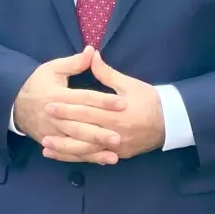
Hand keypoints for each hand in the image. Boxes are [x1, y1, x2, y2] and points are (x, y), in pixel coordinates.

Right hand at [14, 46, 124, 163]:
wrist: (14, 104)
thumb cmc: (37, 83)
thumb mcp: (52, 68)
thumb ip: (74, 63)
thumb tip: (91, 51)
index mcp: (57, 95)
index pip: (84, 98)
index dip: (103, 101)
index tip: (122, 103)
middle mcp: (55, 117)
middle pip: (80, 126)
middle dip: (99, 132)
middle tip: (119, 136)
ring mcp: (52, 133)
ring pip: (75, 143)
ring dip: (95, 150)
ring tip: (114, 154)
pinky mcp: (52, 143)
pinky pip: (70, 153)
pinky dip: (86, 158)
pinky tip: (103, 160)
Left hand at [43, 51, 163, 161]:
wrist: (171, 122)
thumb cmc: (150, 100)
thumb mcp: (130, 84)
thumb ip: (107, 73)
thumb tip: (92, 55)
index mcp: (115, 114)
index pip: (86, 110)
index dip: (66, 108)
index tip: (49, 103)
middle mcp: (114, 132)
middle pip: (82, 130)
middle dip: (61, 127)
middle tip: (42, 122)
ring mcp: (116, 146)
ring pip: (86, 150)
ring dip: (64, 149)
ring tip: (46, 147)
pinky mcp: (118, 155)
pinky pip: (94, 158)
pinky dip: (78, 158)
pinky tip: (63, 157)